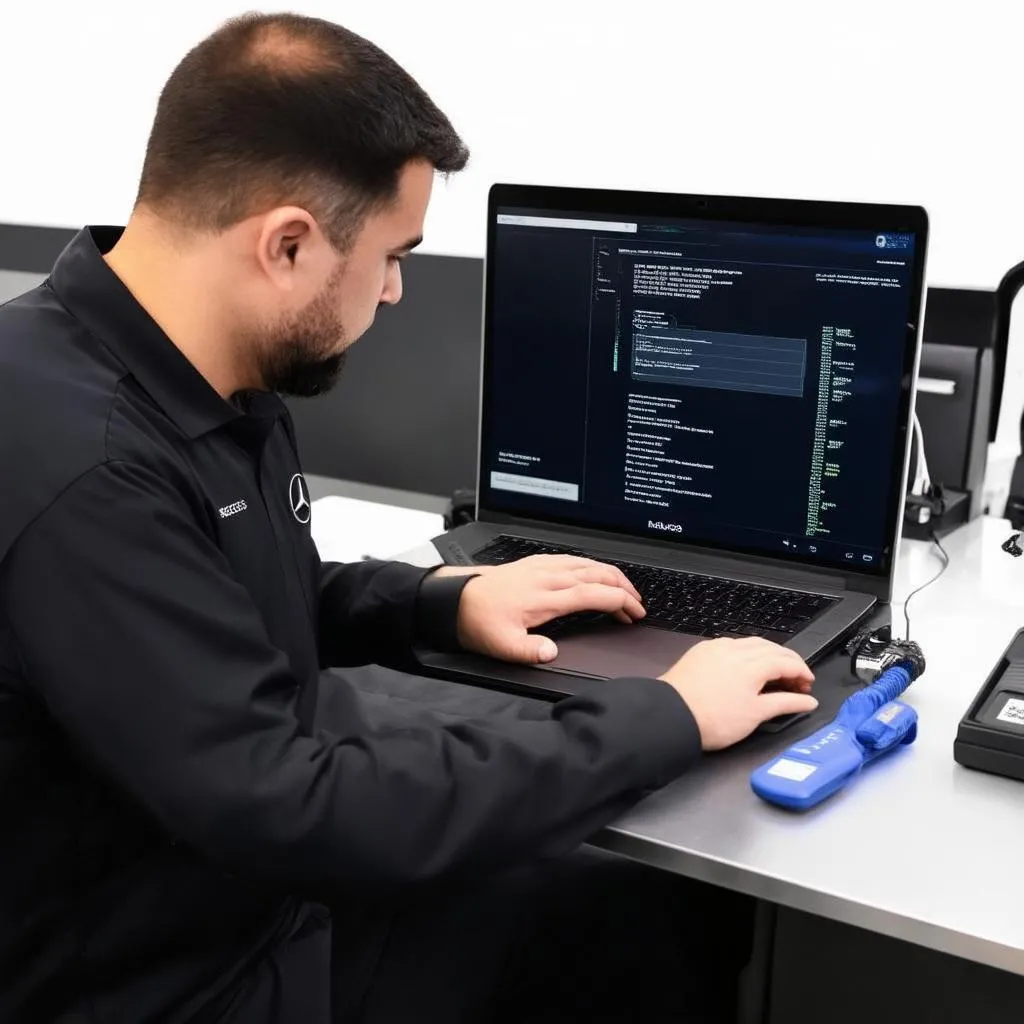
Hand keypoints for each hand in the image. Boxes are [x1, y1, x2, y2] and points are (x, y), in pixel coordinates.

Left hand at [455, 555, 644, 663]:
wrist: (455, 599)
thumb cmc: (478, 620)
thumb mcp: (502, 645)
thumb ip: (529, 650)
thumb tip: (551, 653)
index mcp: (545, 597)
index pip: (594, 594)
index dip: (619, 602)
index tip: (634, 613)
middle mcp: (547, 577)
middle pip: (597, 574)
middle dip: (624, 588)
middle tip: (638, 605)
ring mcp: (542, 567)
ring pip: (587, 564)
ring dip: (610, 575)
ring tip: (624, 589)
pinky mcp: (534, 564)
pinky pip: (572, 559)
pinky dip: (592, 566)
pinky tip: (594, 572)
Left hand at [659, 637, 816, 750]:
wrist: (671, 716)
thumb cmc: (711, 719)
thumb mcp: (756, 714)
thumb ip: (786, 703)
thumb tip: (807, 701)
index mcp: (752, 663)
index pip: (787, 661)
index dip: (802, 672)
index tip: (808, 684)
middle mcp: (734, 650)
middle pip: (771, 648)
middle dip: (787, 662)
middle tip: (795, 681)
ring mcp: (715, 648)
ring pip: (750, 644)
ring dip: (767, 655)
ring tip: (773, 674)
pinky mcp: (700, 652)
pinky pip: (730, 646)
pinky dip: (745, 653)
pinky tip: (744, 667)